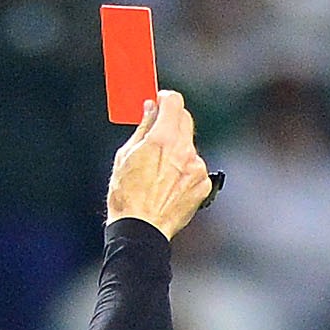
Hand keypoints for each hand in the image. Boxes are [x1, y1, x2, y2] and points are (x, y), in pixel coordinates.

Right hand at [104, 90, 216, 237]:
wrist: (142, 230)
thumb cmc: (127, 195)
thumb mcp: (126, 156)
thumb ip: (143, 127)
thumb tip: (150, 108)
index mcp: (163, 139)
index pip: (175, 102)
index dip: (166, 99)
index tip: (160, 101)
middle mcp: (184, 150)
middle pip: (186, 119)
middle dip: (173, 120)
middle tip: (159, 129)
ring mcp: (197, 168)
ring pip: (190, 145)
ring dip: (178, 147)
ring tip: (160, 168)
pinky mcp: (203, 184)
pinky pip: (196, 167)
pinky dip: (186, 169)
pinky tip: (170, 183)